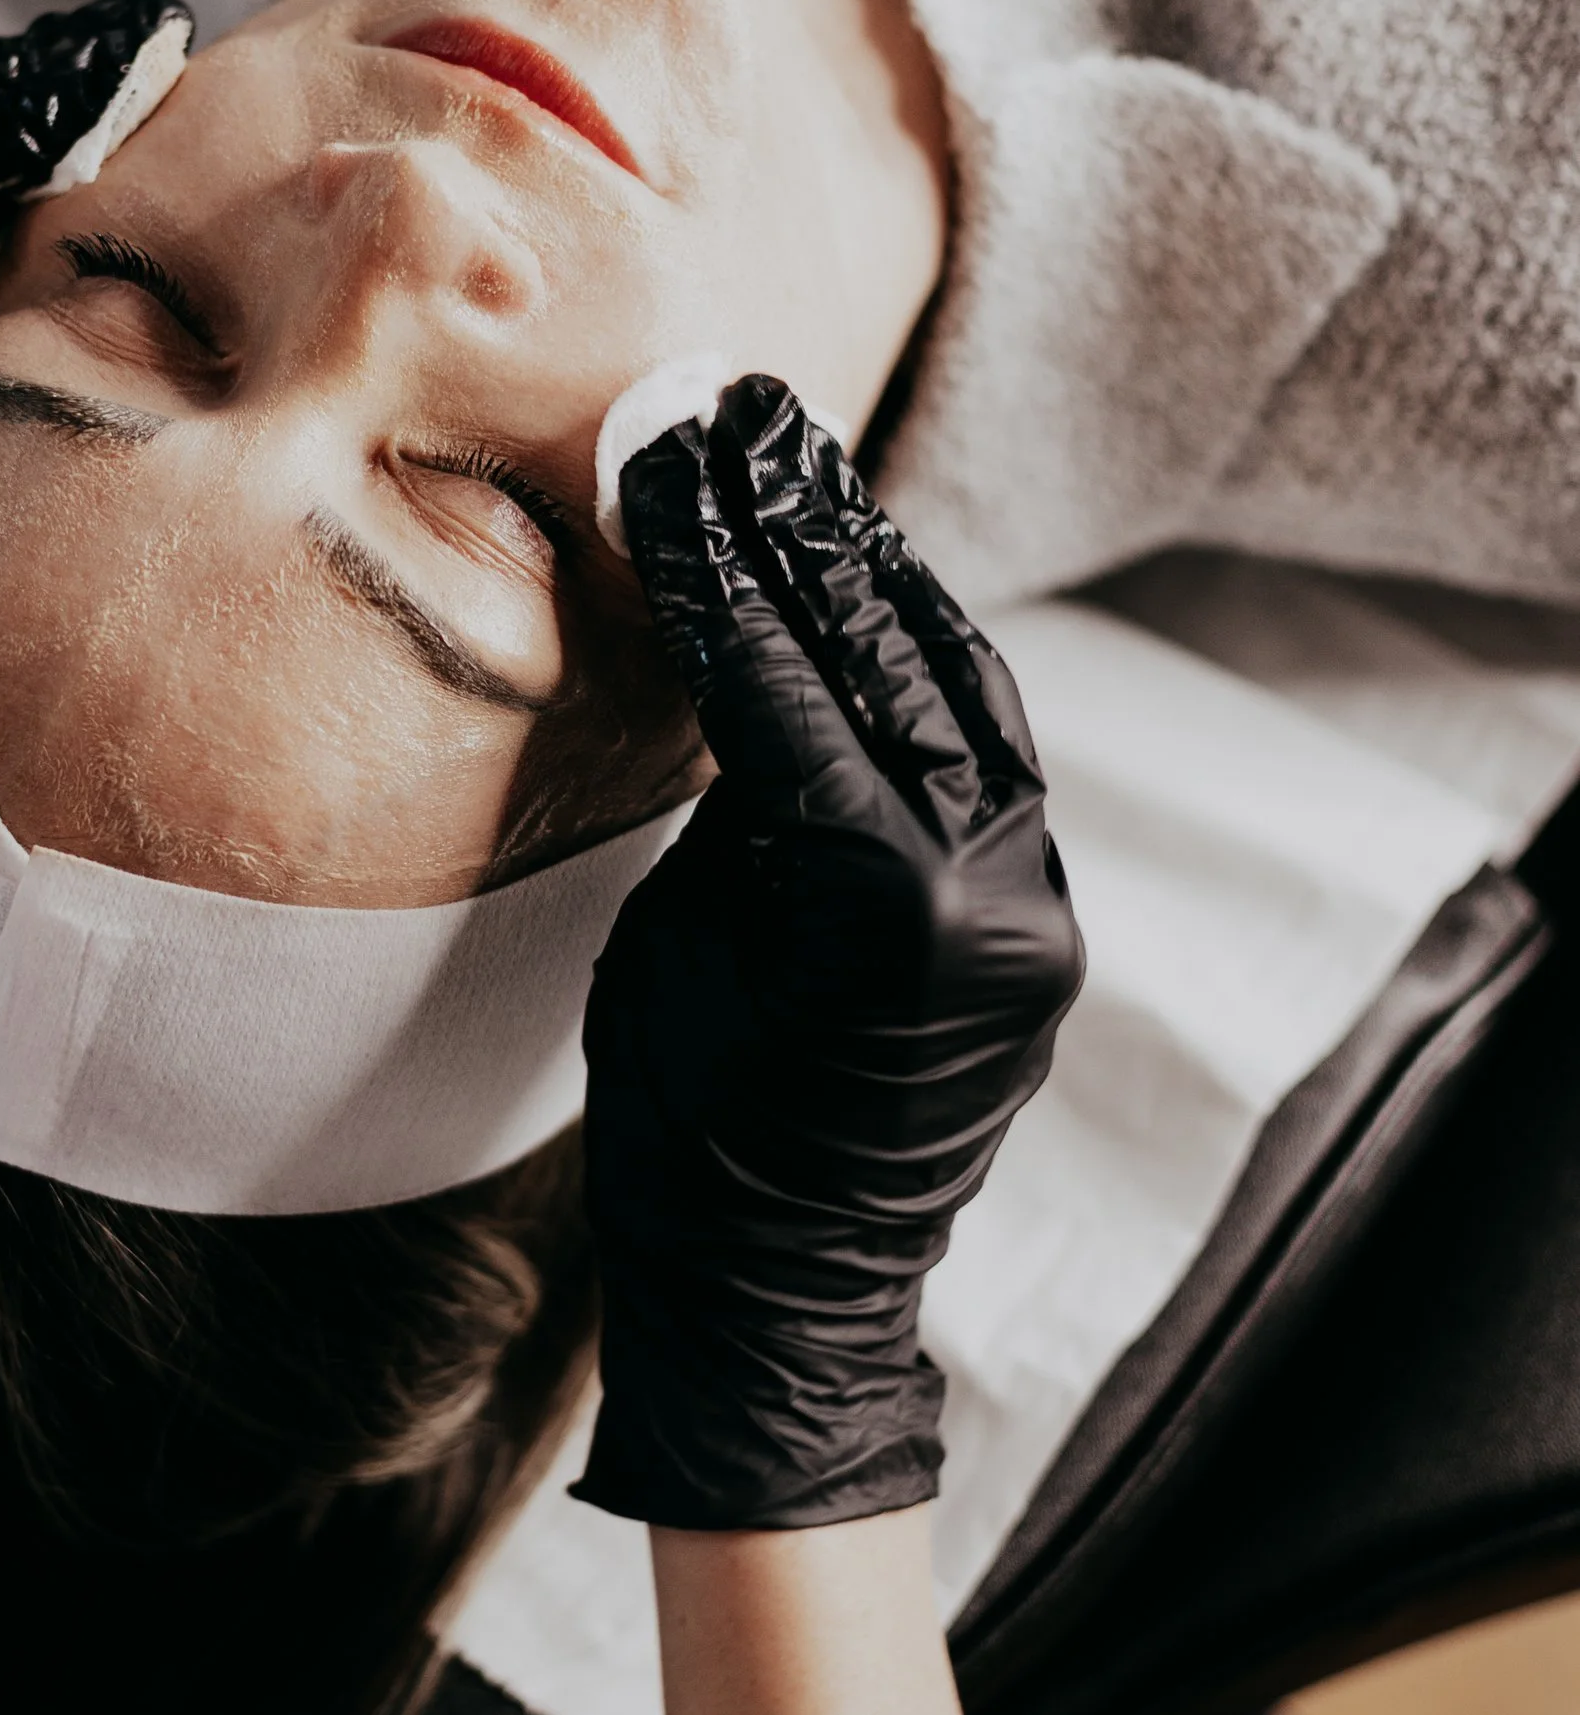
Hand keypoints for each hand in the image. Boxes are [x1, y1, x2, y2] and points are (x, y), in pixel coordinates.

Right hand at [575, 376, 1082, 1534]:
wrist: (782, 1291)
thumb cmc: (685, 1142)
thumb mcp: (676, 940)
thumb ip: (731, 797)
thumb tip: (738, 647)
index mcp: (882, 903)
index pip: (788, 682)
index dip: (719, 559)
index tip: (669, 453)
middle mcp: (992, 889)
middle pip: (890, 658)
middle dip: (803, 535)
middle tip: (739, 423)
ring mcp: (1037, 902)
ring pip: (962, 689)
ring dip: (877, 580)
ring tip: (803, 479)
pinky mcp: (1045, 917)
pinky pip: (990, 754)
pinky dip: (925, 669)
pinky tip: (872, 597)